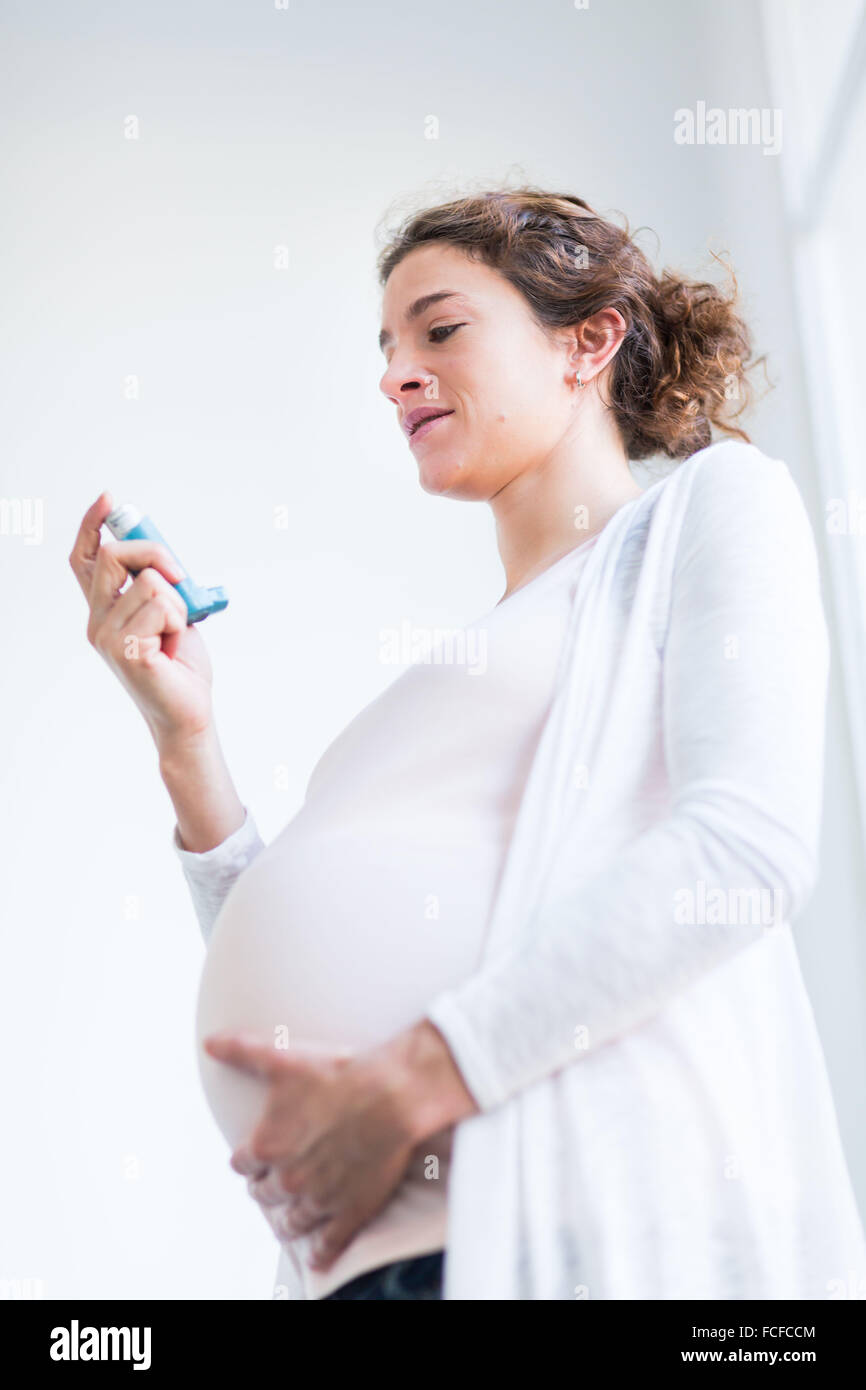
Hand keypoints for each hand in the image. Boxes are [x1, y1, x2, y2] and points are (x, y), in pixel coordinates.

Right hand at [69, 491, 214, 749]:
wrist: (189, 711)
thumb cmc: (180, 665)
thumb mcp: (171, 611)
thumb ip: (158, 584)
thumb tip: (159, 555)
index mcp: (104, 609)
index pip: (84, 559)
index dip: (92, 526)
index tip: (109, 501)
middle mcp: (97, 620)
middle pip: (113, 555)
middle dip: (155, 552)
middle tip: (179, 576)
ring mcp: (107, 635)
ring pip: (149, 582)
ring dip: (177, 603)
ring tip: (174, 634)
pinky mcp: (125, 649)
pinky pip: (162, 607)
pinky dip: (179, 622)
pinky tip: (173, 646)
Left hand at [203, 1021, 478, 1272]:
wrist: (391, 1094)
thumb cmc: (338, 1074)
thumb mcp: (283, 1059)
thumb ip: (242, 1052)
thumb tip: (209, 1043)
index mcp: (267, 1145)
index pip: (242, 1164)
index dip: (248, 1159)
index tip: (254, 1157)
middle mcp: (288, 1177)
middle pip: (264, 1193)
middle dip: (267, 1187)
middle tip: (275, 1183)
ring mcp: (319, 1199)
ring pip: (292, 1222)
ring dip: (288, 1220)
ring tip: (290, 1220)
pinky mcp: (350, 1212)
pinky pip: (329, 1243)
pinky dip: (321, 1253)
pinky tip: (318, 1257)